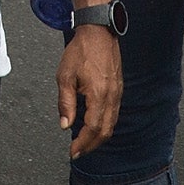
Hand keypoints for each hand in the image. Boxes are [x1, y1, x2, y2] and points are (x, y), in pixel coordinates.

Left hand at [55, 23, 123, 156]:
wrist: (98, 32)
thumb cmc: (81, 50)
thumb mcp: (65, 76)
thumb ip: (65, 103)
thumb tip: (65, 124)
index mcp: (98, 94)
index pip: (92, 128)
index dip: (83, 143)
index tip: (73, 151)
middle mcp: (112, 97)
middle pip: (105, 131)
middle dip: (91, 145)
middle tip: (78, 151)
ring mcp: (117, 93)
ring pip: (111, 124)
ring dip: (98, 137)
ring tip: (84, 143)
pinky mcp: (118, 89)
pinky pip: (114, 114)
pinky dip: (104, 125)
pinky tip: (94, 126)